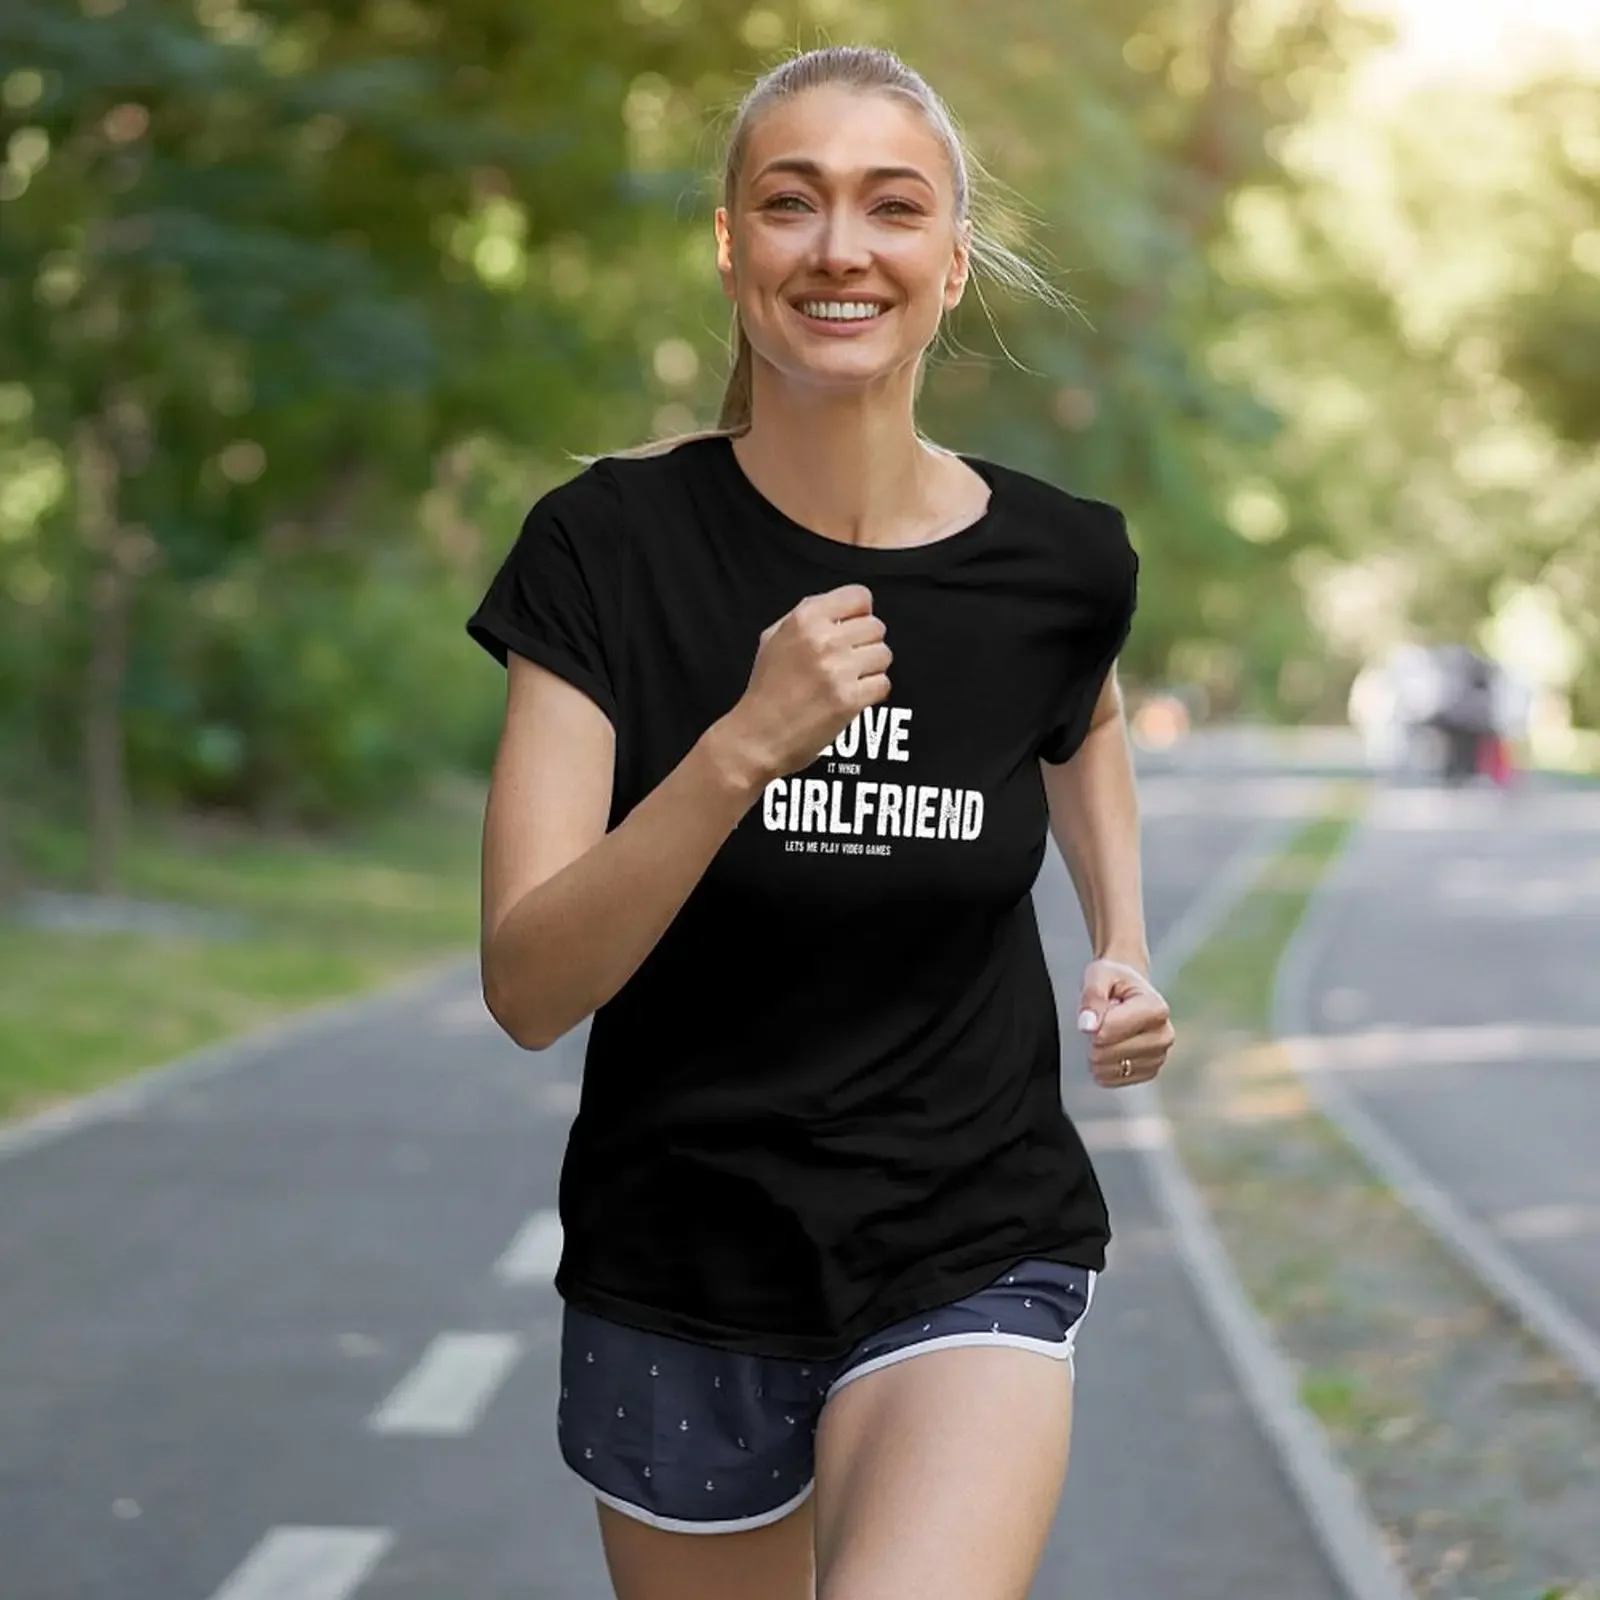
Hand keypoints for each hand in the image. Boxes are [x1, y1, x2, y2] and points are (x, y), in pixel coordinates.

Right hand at [723, 584, 891, 780]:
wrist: (757, 736)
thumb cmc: (766, 690)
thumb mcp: (774, 638)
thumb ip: (808, 617)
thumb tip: (844, 611)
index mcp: (804, 618)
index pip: (860, 597)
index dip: (860, 614)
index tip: (853, 629)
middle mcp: (823, 639)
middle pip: (876, 627)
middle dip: (866, 644)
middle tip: (849, 661)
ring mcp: (838, 669)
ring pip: (884, 655)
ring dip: (871, 669)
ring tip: (850, 680)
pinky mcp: (850, 699)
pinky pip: (883, 684)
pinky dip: (872, 693)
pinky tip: (852, 697)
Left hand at [1077, 959, 1173, 1087]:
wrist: (1130, 990)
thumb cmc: (1116, 981)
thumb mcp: (1099, 975)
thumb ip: (1092, 996)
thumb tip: (1087, 1025)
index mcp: (1156, 1008)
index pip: (1108, 1030)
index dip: (1092, 1022)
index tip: (1097, 1009)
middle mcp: (1163, 1035)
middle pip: (1106, 1052)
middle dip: (1093, 1038)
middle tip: (1102, 1021)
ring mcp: (1159, 1057)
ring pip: (1108, 1069)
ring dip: (1097, 1053)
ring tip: (1108, 1033)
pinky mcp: (1149, 1072)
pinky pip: (1112, 1080)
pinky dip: (1103, 1067)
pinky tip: (1110, 1048)